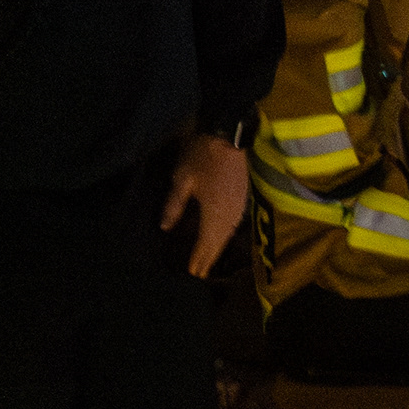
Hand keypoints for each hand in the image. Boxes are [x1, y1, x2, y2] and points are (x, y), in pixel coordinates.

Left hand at [161, 131, 247, 275]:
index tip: (192, 273)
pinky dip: (223, 234)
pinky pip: (232, 224)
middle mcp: (229, 215)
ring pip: (227, 234)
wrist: (229, 134)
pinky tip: (219, 235)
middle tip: (200, 273)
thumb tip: (166, 227)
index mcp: (214, 214)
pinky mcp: (243, 197)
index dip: (198, 258)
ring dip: (217, 248)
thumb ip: (174, 205)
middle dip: (208, 258)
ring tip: (208, 259)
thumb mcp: (182, 180)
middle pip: (218, 243)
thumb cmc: (202, 156)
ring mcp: (239, 206)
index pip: (205, 243)